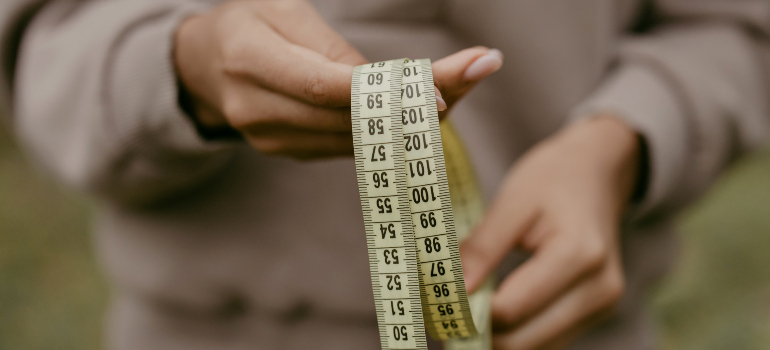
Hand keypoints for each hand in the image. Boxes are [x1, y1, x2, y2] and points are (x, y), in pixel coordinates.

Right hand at [174, 0, 501, 159]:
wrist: (205, 65)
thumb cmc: (249, 24)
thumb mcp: (282, 10)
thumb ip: (329, 46)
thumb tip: (385, 85)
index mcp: (249, 59)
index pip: (325, 85)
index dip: (384, 95)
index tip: (440, 91)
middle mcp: (257, 109)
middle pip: (350, 117)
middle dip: (418, 102)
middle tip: (476, 72)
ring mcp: (272, 140)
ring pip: (355, 138)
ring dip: (412, 119)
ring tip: (462, 84)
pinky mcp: (289, 152)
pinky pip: (346, 145)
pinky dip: (389, 131)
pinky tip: (423, 110)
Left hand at [460, 115, 641, 348]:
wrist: (597, 170)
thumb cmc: (554, 177)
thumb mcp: (512, 199)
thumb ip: (482, 248)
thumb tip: (451, 292)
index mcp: (579, 255)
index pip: (511, 309)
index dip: (468, 312)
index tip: (434, 302)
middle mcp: (599, 290)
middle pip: (524, 341)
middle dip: (479, 333)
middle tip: (442, 312)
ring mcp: (602, 306)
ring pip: (535, 348)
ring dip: (497, 338)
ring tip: (465, 308)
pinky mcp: (595, 312)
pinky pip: (547, 339)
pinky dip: (516, 332)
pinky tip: (492, 309)